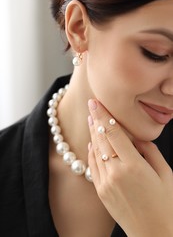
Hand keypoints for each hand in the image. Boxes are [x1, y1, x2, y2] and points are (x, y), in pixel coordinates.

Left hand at [88, 99, 172, 236]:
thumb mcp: (165, 174)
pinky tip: (92, 143)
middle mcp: (115, 172)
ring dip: (92, 134)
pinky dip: (92, 152)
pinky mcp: (101, 192)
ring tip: (91, 120)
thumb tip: (137, 139)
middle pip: (101, 139)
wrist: (154, 234)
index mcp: (133, 166)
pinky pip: (92, 166)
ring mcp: (106, 183)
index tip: (96, 103)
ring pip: (95, 151)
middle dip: (95, 120)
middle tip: (91, 105)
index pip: (113, 133)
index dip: (103, 116)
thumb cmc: (166, 205)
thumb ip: (151, 152)